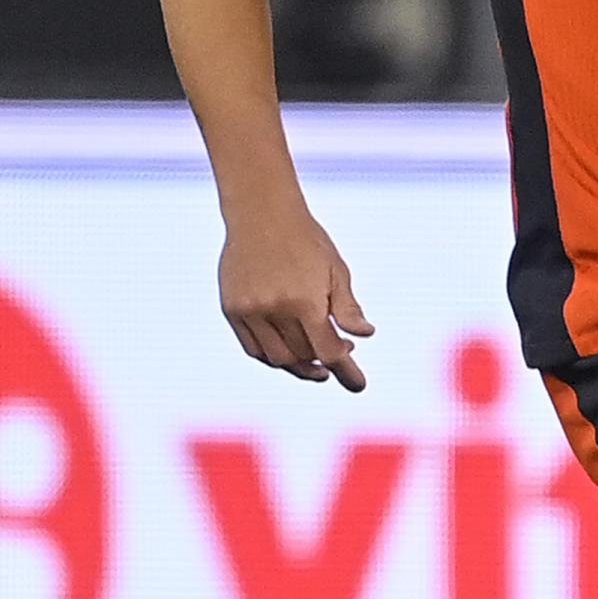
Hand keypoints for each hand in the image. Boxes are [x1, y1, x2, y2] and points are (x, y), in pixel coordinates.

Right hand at [220, 204, 374, 389]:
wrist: (261, 213)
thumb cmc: (306, 240)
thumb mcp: (335, 269)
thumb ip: (347, 307)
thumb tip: (365, 336)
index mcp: (305, 300)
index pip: (329, 352)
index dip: (347, 372)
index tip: (359, 385)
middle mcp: (275, 310)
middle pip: (304, 357)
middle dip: (325, 362)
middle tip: (341, 353)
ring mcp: (250, 311)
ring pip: (277, 359)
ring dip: (299, 365)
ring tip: (315, 358)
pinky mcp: (232, 309)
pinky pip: (253, 348)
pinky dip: (273, 356)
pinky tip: (289, 350)